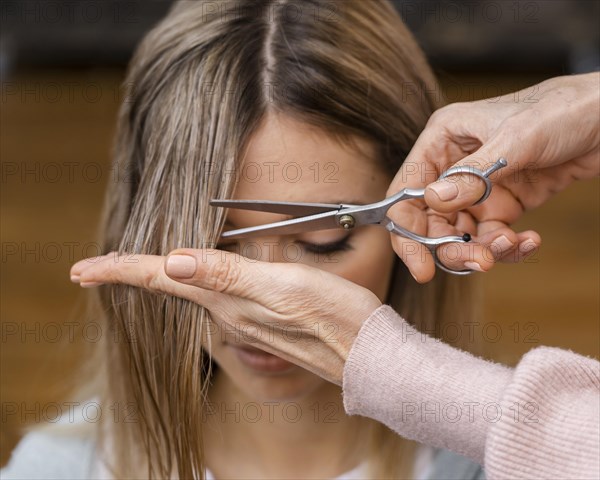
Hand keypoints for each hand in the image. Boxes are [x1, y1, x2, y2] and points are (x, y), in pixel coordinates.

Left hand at [70, 249, 381, 384]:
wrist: (368, 354)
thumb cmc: (334, 318)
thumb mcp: (283, 288)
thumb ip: (228, 276)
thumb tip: (173, 262)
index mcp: (227, 300)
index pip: (162, 279)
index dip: (121, 270)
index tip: (81, 269)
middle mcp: (228, 313)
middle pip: (166, 290)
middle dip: (129, 275)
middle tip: (95, 268)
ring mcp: (245, 319)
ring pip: (185, 296)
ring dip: (155, 280)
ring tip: (131, 268)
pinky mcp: (263, 319)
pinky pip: (210, 300)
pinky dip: (188, 286)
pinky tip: (190, 281)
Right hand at [389, 72, 599, 281]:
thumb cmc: (562, 109)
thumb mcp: (516, 139)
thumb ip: (472, 174)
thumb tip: (433, 202)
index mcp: (443, 140)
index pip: (407, 192)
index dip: (407, 231)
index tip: (420, 266)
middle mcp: (454, 166)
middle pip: (432, 221)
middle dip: (452, 248)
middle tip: (479, 263)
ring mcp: (479, 187)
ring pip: (462, 235)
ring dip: (484, 250)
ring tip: (511, 245)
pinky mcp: (504, 203)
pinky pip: (493, 236)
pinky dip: (508, 246)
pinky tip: (529, 240)